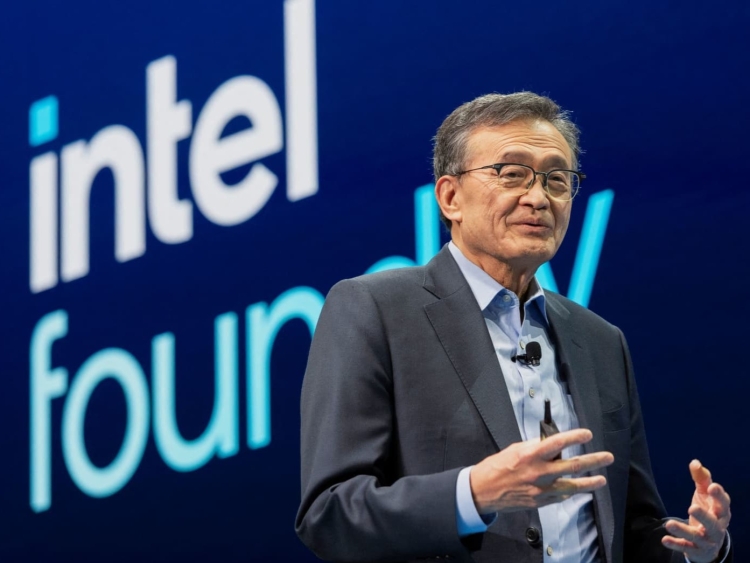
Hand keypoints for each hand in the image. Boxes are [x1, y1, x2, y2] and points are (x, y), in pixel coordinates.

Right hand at [469, 428, 613, 514]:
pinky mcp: (541, 502)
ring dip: (589, 482)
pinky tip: (576, 489)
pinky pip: (560, 496)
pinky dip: (569, 491)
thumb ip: (534, 447)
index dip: (575, 437)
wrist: (484, 490)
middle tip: (607, 457)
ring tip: (601, 479)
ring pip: (572, 486)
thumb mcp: (515, 449)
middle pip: (572, 466)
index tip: (588, 434)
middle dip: (593, 461)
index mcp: (531, 455)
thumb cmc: (497, 466)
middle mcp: (539, 473)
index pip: (558, 443)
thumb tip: (551, 445)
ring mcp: (541, 490)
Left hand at [662, 460, 731, 562]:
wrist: (710, 543)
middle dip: (704, 516)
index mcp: (720, 512)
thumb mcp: (705, 496)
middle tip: (691, 507)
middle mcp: (716, 527)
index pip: (723, 504)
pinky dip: (676, 543)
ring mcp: (706, 540)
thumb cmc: (708, 512)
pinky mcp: (695, 549)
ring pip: (697, 537)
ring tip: (669, 523)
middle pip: (712, 523)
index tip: (712, 487)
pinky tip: (664, 539)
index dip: (719, 496)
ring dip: (683, 530)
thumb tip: (695, 462)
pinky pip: (686, 547)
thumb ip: (702, 480)